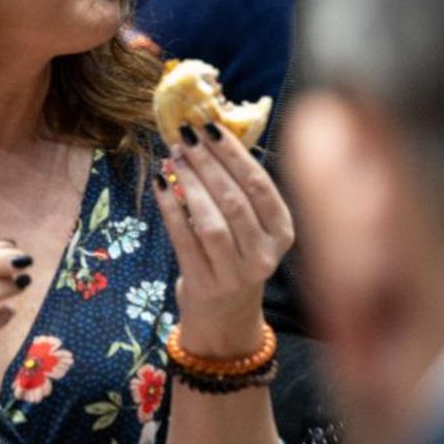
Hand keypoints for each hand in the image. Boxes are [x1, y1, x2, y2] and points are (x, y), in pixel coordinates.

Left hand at [155, 122, 294, 356]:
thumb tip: (209, 137)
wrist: (224, 316)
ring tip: (171, 157)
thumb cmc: (236, 257)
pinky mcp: (205, 283)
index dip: (234, 153)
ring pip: (211, 220)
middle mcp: (265, 253)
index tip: (210, 127)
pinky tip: (159, 184)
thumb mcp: (251, 227)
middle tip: (184, 137)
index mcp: (283, 232)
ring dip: (188, 183)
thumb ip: (239, 190)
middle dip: (206, 163)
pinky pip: (183, 239)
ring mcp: (236, 272)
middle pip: (235, 199)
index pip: (260, 185)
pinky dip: (170, 208)